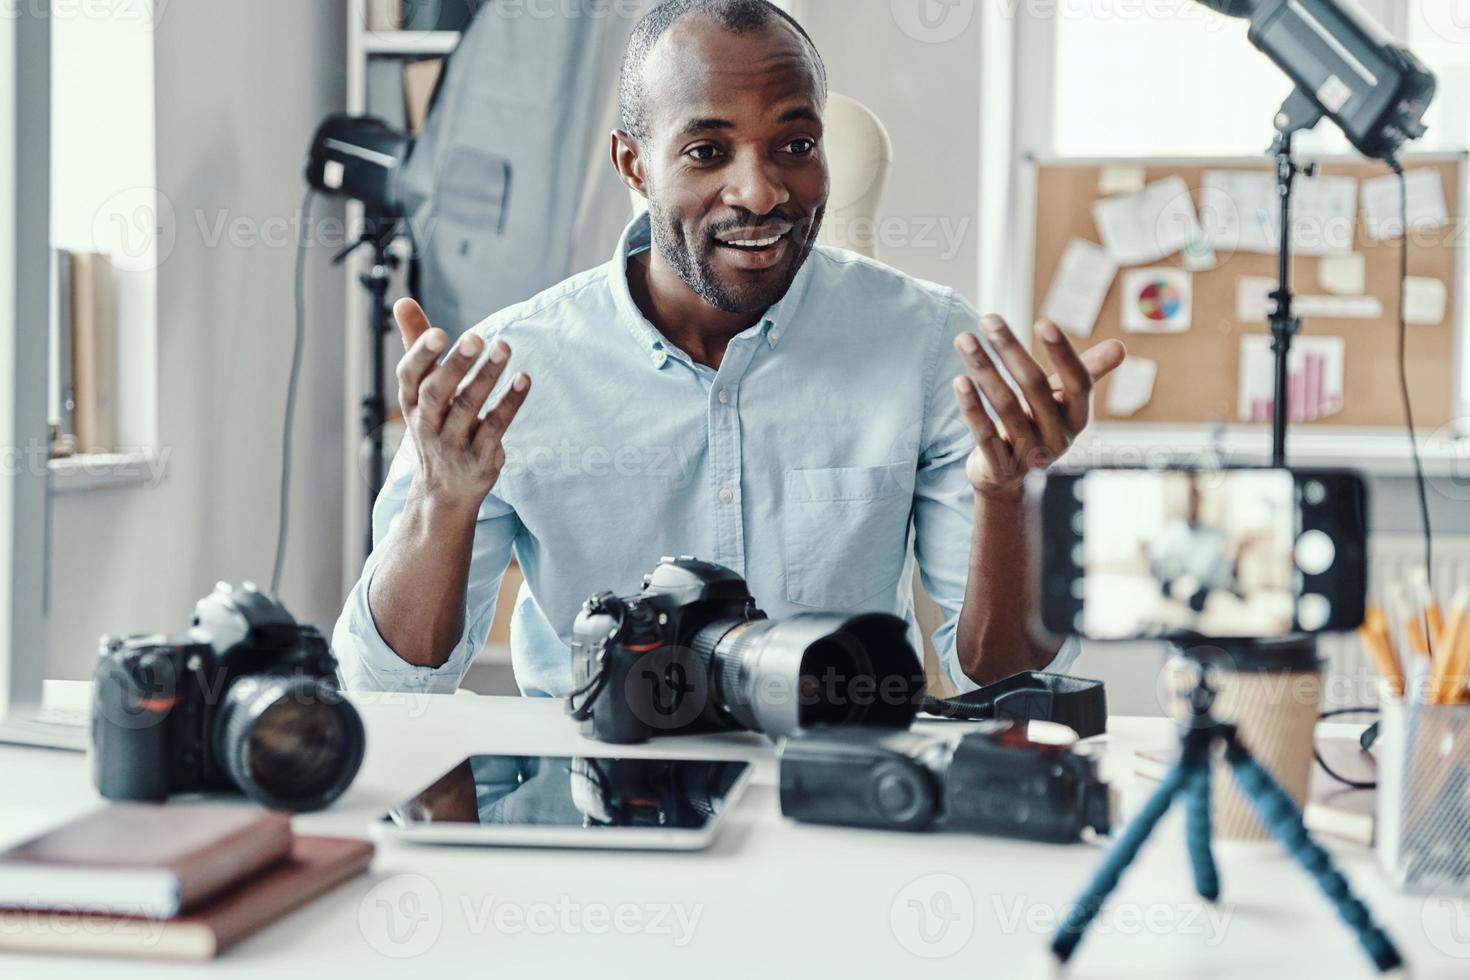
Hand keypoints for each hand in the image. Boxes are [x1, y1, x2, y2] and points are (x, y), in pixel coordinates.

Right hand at [393, 298, 530, 508]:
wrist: (444, 492)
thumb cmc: (434, 425)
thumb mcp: (420, 389)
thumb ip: (416, 344)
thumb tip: (402, 300)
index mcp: (411, 402)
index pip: (409, 376)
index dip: (422, 355)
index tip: (439, 332)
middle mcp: (428, 423)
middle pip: (438, 392)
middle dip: (456, 365)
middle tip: (477, 337)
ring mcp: (453, 443)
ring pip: (468, 408)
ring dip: (487, 378)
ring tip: (504, 348)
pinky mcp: (479, 457)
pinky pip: (495, 428)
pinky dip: (509, 403)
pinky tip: (524, 380)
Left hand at [952, 315, 1124, 498]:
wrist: (1005, 476)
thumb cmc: (1035, 424)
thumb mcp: (1060, 400)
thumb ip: (1085, 372)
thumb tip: (1121, 347)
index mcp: (1078, 417)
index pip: (1078, 382)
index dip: (1063, 354)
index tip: (1044, 322)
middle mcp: (1058, 437)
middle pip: (1035, 388)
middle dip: (1010, 350)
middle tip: (989, 318)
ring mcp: (1030, 456)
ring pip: (1006, 407)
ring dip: (984, 370)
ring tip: (964, 339)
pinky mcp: (1001, 469)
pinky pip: (985, 435)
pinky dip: (972, 407)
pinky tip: (959, 380)